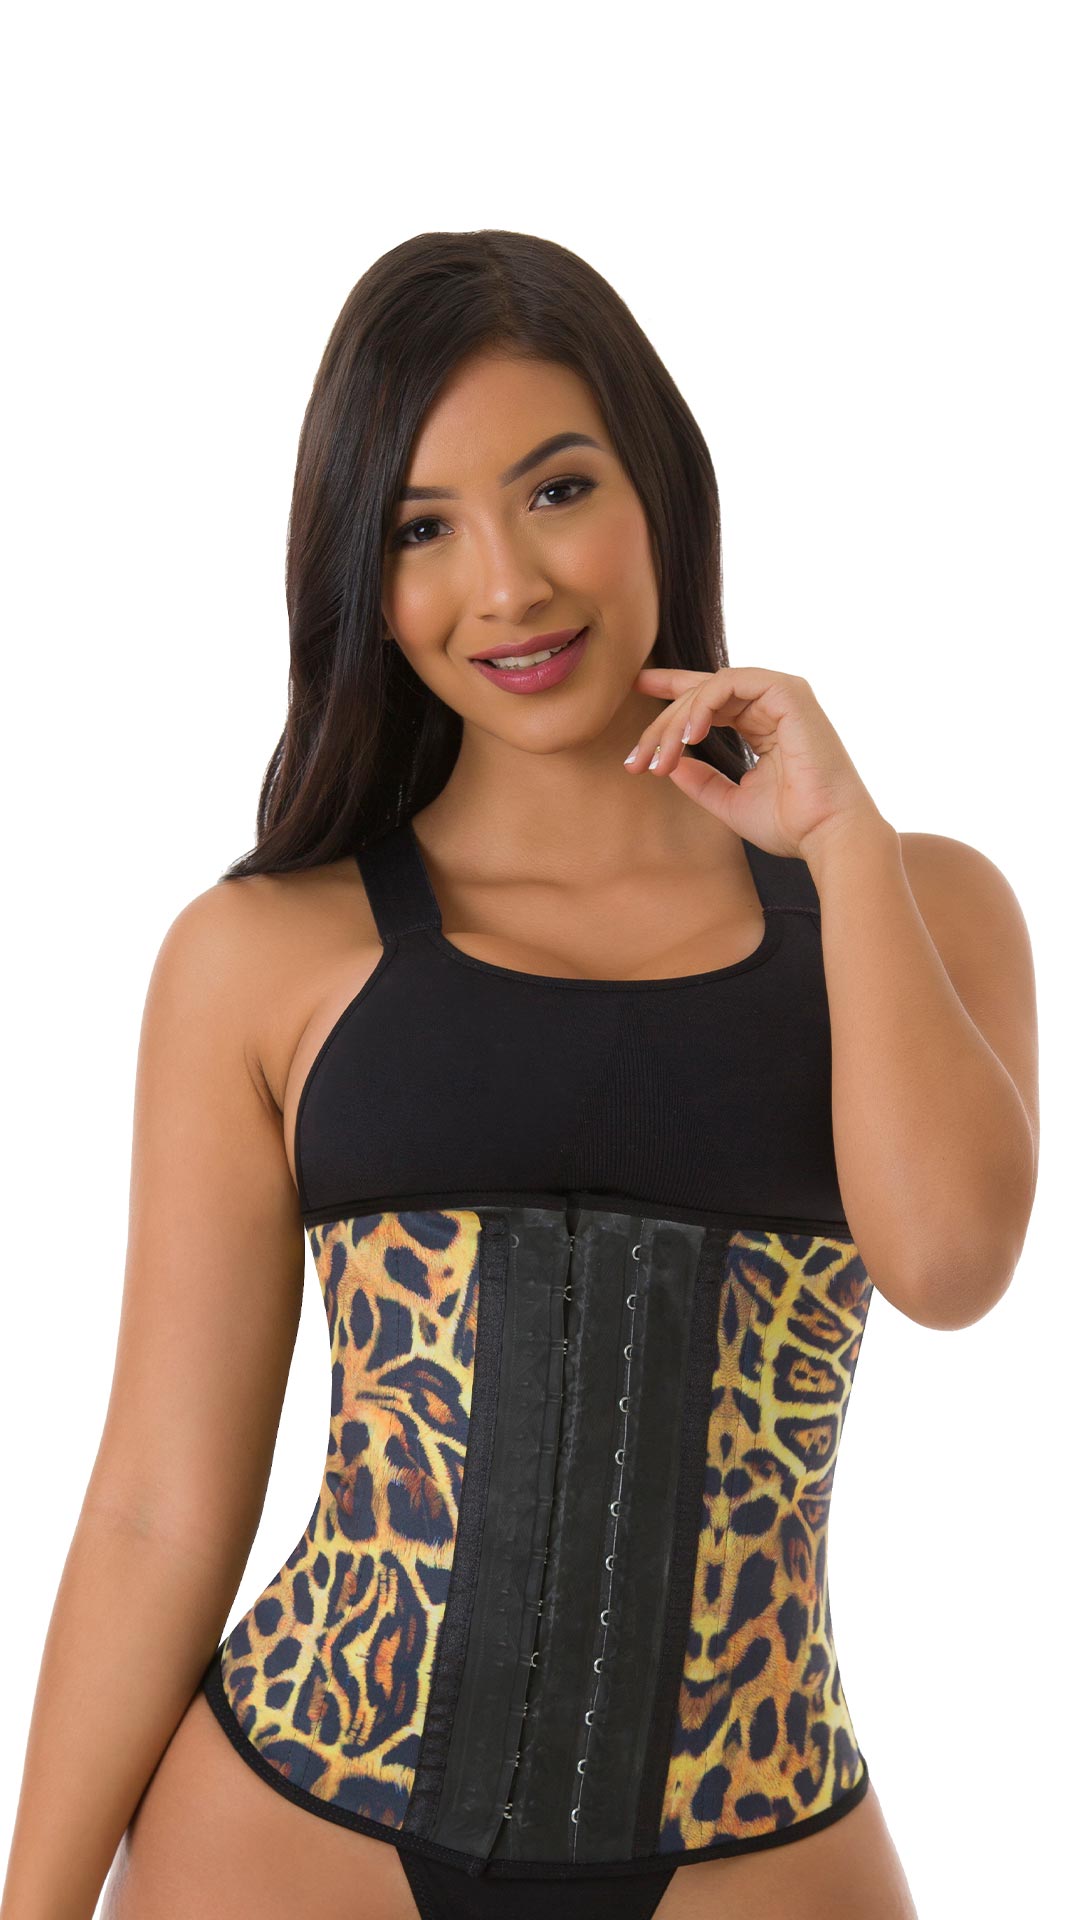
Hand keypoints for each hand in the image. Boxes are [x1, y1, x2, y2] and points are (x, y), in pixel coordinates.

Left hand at [624, 664, 886, 860]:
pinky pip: (729, 682)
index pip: (711, 699)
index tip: (636, 687)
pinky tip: (689, 736)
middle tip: (637, 759)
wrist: (828, 835)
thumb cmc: (792, 826)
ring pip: (709, 688)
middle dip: (662, 724)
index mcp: (763, 725)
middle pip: (701, 695)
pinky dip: (702, 705)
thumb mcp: (731, 803)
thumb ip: (702, 781)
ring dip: (676, 721)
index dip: (672, 690)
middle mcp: (772, 704)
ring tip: (662, 756)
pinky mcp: (788, 691)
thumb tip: (671, 765)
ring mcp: (782, 694)